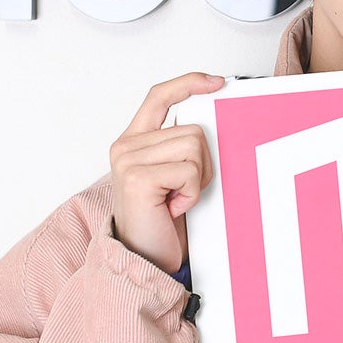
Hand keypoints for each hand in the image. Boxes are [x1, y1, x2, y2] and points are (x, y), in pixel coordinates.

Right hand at [107, 72, 223, 273]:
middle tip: (184, 190)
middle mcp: (126, 146)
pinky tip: (174, 208)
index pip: (159, 96)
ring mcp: (128, 160)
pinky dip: (191, 192)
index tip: (217, 82)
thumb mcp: (172, 176)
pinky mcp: (137, 177)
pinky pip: (189, 170)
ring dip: (198, 179)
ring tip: (178, 199)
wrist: (146, 260)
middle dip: (203, 163)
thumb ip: (179, 146)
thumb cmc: (162, 221)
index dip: (189, 83)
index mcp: (134, 141)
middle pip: (193, 129)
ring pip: (194, 146)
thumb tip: (211, 121)